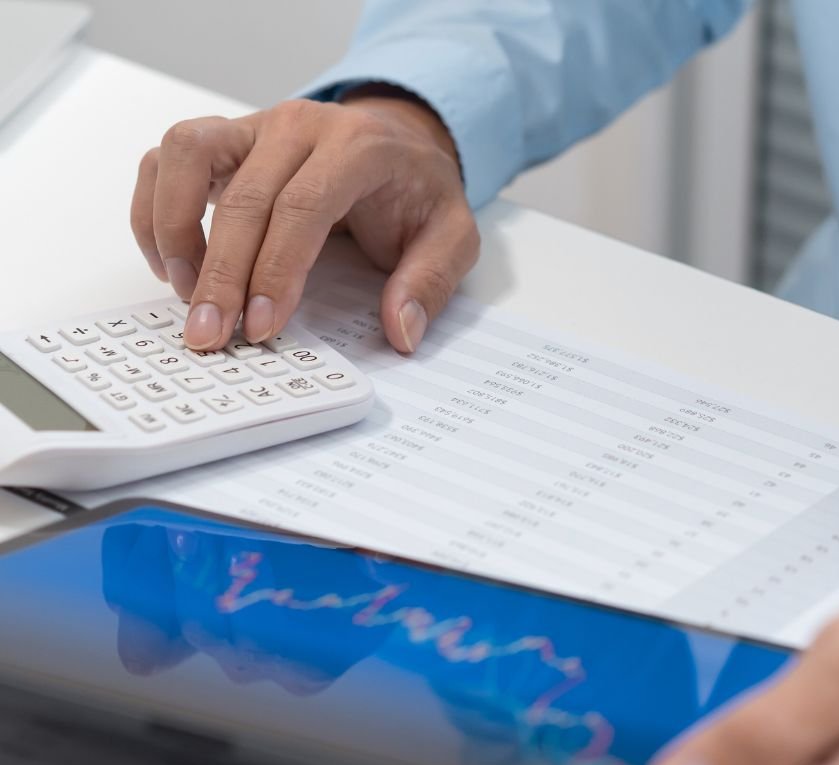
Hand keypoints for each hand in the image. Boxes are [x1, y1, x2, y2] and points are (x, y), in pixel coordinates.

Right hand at [131, 91, 478, 352]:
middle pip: (242, 196)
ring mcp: (253, 127)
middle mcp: (298, 126)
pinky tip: (171, 267)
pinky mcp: (223, 140)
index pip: (303, 206)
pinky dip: (155, 212)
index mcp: (357, 147)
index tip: (262, 326)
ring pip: (185, 156)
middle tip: (211, 334)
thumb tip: (401, 331)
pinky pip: (166, 161)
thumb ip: (430, 282)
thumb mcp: (453, 237)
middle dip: (221, 274)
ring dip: (173, 230)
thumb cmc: (418, 192)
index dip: (276, 270)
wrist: (401, 142)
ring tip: (186, 295)